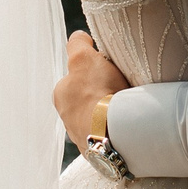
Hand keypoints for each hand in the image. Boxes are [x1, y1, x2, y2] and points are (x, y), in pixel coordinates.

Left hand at [53, 30, 131, 148]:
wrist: (115, 131)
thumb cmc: (97, 92)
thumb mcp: (83, 57)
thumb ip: (77, 44)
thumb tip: (79, 38)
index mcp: (60, 95)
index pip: (76, 76)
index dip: (93, 69)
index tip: (107, 69)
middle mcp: (66, 118)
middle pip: (86, 97)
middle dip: (100, 91)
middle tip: (119, 86)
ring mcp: (83, 137)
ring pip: (98, 117)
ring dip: (109, 111)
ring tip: (126, 106)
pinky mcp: (100, 150)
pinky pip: (109, 133)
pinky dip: (116, 127)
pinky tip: (127, 122)